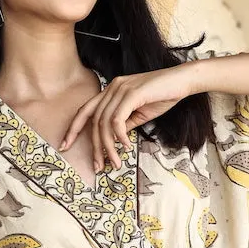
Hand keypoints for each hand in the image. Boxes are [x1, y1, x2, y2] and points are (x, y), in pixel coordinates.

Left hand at [61, 65, 196, 171]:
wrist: (184, 81)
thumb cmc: (164, 96)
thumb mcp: (140, 113)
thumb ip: (125, 124)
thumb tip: (113, 140)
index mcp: (111, 91)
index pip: (86, 110)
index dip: (73, 128)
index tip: (65, 145)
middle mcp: (112, 87)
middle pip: (94, 121)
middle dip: (94, 146)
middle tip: (98, 166)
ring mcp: (121, 88)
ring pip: (104, 122)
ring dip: (108, 146)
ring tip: (115, 162)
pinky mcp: (132, 93)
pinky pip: (118, 119)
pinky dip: (119, 135)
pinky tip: (126, 146)